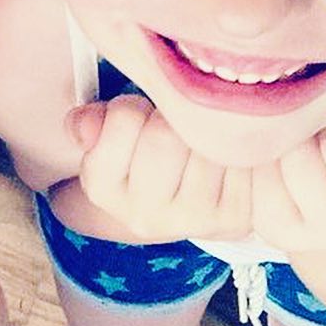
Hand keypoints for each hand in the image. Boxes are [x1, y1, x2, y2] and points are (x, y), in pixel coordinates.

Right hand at [70, 95, 251, 241]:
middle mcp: (144, 215)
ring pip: (206, 144)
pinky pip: (241, 159)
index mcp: (102, 188)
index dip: (135, 105)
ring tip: (196, 140)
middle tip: (171, 125)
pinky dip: (237, 147)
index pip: (124, 118)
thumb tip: (85, 123)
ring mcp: (191, 221)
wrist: (178, 206)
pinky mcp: (235, 219)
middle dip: (171, 118)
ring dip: (206, 131)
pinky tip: (223, 155)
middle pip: (166, 136)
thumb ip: (93, 121)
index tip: (138, 115)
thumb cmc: (141, 157)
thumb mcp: (107, 137)